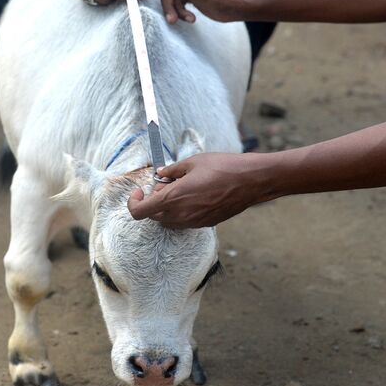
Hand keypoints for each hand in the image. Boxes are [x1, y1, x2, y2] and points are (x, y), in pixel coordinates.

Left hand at [127, 153, 264, 227]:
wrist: (251, 181)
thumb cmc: (222, 168)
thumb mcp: (192, 162)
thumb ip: (172, 170)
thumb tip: (161, 173)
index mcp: (173, 198)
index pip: (140, 211)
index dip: (134, 202)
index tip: (139, 192)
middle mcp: (180, 215)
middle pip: (154, 216)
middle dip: (153, 201)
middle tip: (164, 184)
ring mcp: (193, 222)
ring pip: (169, 220)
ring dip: (167, 207)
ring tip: (180, 187)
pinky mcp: (205, 223)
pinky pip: (185, 221)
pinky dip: (182, 210)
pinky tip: (194, 194)